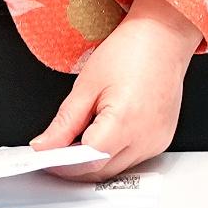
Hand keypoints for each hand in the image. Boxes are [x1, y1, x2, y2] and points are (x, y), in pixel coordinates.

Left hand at [31, 0, 203, 180]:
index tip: (45, 158)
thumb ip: (64, 123)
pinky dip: (113, 154)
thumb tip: (44, 146)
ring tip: (79, 139)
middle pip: (101, 170)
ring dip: (94, 162)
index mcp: (125, 120)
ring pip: (116, 169)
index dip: (63, 163)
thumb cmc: (130, 51)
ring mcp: (157, 140)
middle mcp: (146, 136)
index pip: (88, 159)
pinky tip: (103, 135)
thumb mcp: (87, 84)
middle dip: (75, 166)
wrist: (163, 37)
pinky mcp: (162, 140)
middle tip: (55, 150)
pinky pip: (132, 159)